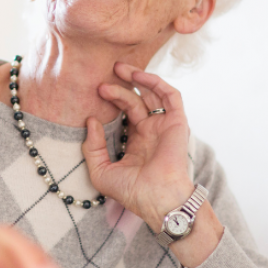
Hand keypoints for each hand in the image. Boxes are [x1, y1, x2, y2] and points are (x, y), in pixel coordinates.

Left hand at [82, 63, 194, 231]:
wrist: (157, 199)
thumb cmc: (131, 192)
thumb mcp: (101, 171)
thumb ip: (92, 147)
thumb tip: (90, 120)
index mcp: (136, 142)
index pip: (123, 113)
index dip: (110, 101)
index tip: (93, 94)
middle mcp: (151, 131)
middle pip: (135, 100)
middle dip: (119, 87)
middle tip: (101, 81)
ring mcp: (164, 126)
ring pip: (152, 93)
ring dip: (137, 78)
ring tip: (118, 68)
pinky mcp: (177, 123)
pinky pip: (170, 96)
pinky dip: (156, 82)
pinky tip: (138, 76)